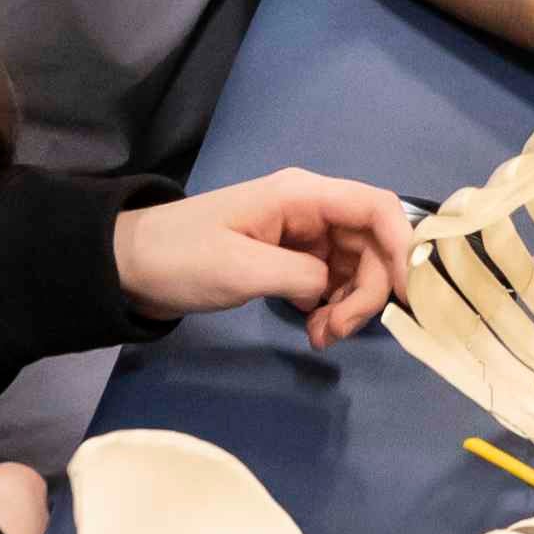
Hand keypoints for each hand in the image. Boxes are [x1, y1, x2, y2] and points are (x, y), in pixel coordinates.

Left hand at [113, 169, 407, 342]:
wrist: (129, 268)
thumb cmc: (181, 257)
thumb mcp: (242, 268)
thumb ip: (302, 275)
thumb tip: (334, 289)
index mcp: (301, 195)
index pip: (376, 207)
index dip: (402, 247)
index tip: (404, 295)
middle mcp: (310, 210)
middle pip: (371, 245)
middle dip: (366, 292)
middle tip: (337, 333)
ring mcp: (301, 236)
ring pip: (354, 268)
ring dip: (349, 306)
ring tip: (319, 337)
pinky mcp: (289, 260)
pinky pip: (331, 282)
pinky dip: (331, 308)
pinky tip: (312, 329)